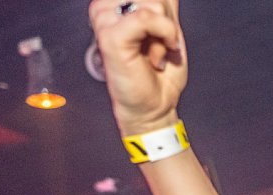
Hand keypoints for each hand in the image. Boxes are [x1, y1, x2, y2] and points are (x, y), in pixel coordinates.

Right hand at [89, 0, 186, 134]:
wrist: (155, 105)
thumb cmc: (160, 72)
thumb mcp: (168, 25)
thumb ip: (164, 3)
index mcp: (116, 2)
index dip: (166, 9)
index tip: (161, 33)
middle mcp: (106, 8)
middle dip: (167, 20)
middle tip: (159, 45)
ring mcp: (104, 20)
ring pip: (153, 3)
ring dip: (165, 32)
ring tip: (155, 53)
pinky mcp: (109, 36)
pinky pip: (146, 18)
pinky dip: (162, 36)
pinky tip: (156, 57)